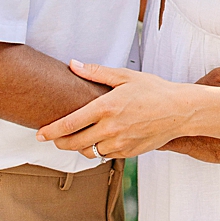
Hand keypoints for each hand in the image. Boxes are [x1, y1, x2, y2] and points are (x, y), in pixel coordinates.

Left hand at [37, 62, 188, 158]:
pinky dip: (98, 150)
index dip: (50, 131)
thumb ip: (96, 72)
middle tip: (54, 138)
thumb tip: (72, 64)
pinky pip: (105, 156)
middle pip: (73, 143)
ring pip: (88, 152)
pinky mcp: (128, 152)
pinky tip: (100, 140)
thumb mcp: (125, 76)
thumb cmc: (154, 90)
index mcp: (106, 107)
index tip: (39, 134)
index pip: (69, 124)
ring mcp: (120, 143)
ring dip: (79, 148)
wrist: (180, 110)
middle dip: (59, 143)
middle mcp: (111, 128)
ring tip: (78, 139)